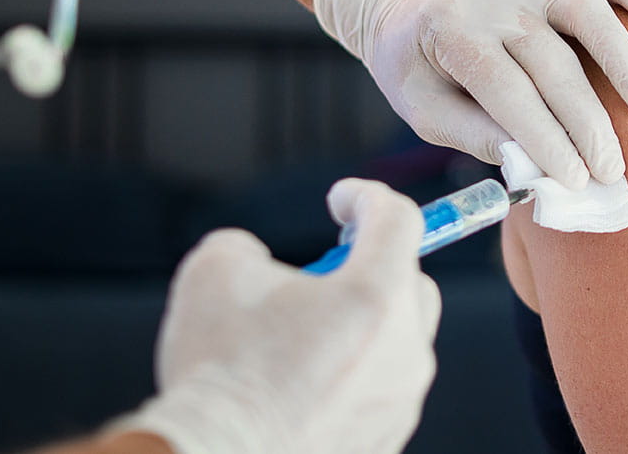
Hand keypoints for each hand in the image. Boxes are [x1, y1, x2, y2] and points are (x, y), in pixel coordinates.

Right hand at [113, 179, 440, 453]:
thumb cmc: (218, 371)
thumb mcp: (217, 268)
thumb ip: (250, 247)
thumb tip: (259, 264)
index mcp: (375, 296)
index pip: (400, 220)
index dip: (367, 198)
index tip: (341, 201)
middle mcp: (404, 350)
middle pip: (410, 284)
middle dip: (370, 269)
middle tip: (320, 277)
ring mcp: (399, 401)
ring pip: (397, 343)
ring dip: (360, 328)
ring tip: (299, 340)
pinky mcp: (386, 439)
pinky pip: (380, 390)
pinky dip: (352, 377)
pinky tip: (302, 384)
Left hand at [314, 0, 627, 186]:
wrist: (407, 9)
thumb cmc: (416, 69)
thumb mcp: (422, 110)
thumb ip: (472, 134)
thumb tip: (529, 163)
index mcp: (451, 34)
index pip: (506, 89)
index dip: (544, 136)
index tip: (574, 178)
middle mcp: (491, 1)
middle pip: (551, 60)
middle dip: (585, 121)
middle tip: (611, 170)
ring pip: (584, 8)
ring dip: (622, 59)